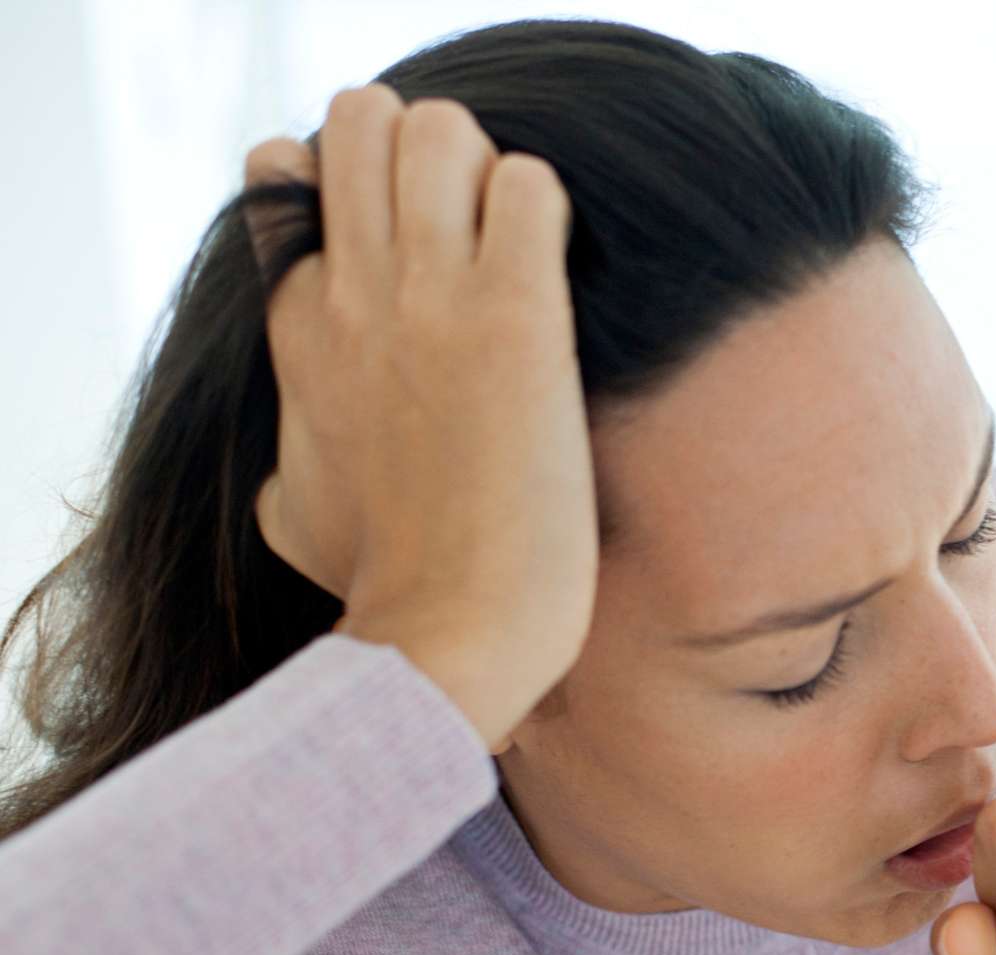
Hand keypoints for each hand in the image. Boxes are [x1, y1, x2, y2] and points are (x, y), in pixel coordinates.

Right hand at [239, 84, 598, 752]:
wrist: (446, 636)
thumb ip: (286, 463)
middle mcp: (351, 294)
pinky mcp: (515, 319)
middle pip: (362, 121)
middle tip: (473, 228)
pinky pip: (529, 188)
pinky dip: (549, 206)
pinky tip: (558, 273)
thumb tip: (282, 475)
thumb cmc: (385, 591)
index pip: (289, 177)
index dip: (355, 194)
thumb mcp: (295, 516)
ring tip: (517, 249)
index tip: (408, 250)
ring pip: (439, 131)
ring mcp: (430, 299)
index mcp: (296, 328)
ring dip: (486, 168)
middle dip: (423, 150)